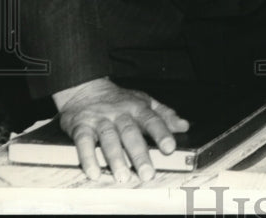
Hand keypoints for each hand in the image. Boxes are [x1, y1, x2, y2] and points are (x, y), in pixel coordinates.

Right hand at [53, 77, 189, 181]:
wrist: (85, 89)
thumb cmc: (119, 100)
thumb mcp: (145, 101)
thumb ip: (164, 114)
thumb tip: (183, 126)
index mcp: (137, 107)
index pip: (152, 120)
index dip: (162, 133)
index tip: (169, 148)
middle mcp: (119, 113)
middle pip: (130, 133)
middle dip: (139, 154)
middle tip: (147, 173)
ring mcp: (100, 120)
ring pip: (108, 139)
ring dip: (115, 158)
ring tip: (122, 176)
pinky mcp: (81, 127)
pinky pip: (84, 142)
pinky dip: (88, 158)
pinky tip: (94, 172)